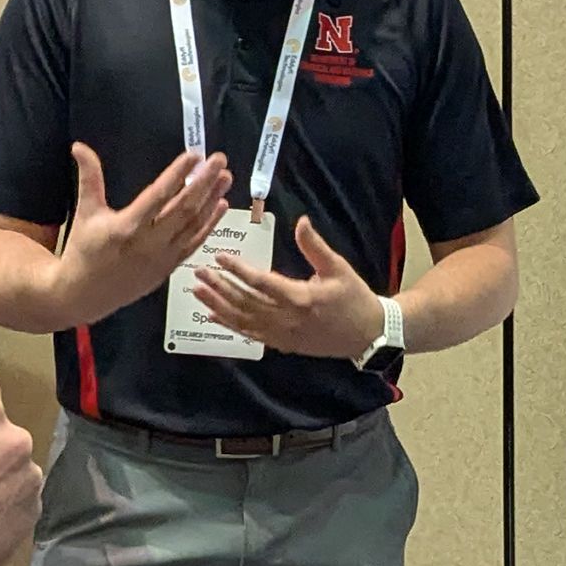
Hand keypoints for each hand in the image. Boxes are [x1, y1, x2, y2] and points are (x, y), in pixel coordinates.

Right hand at [54, 144, 230, 325]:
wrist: (84, 295)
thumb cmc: (84, 251)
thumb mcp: (85, 213)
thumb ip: (89, 178)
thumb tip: (79, 146)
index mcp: (126, 228)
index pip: (158, 196)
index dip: (178, 174)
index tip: (194, 156)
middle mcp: (149, 244)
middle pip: (184, 209)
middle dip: (204, 183)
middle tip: (219, 160)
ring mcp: (162, 258)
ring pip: (194, 226)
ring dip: (211, 200)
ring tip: (225, 178)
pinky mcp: (169, 267)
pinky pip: (194, 243)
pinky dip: (209, 224)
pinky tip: (220, 205)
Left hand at [191, 215, 385, 359]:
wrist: (367, 334)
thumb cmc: (354, 298)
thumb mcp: (338, 267)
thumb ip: (315, 246)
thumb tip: (300, 221)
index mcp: (300, 298)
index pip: (261, 283)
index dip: (238, 270)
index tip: (220, 257)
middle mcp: (286, 319)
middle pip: (245, 303)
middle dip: (219, 288)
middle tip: (199, 273)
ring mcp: (282, 335)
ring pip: (243, 321)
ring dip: (218, 306)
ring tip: (198, 292)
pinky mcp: (282, 344)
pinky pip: (250, 335)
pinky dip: (230, 325)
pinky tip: (214, 316)